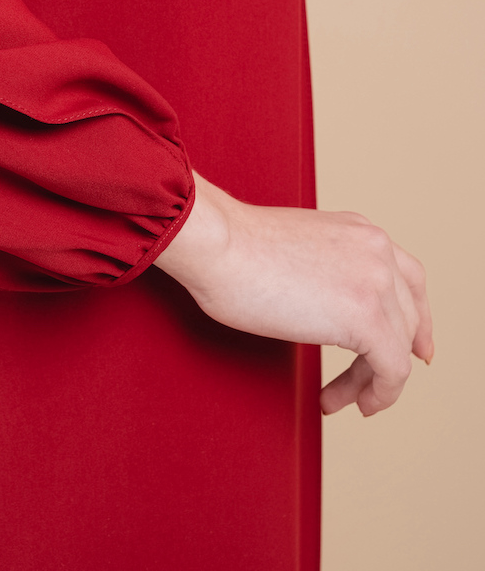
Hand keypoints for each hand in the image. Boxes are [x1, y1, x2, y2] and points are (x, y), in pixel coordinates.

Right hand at [153, 172, 432, 415]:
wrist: (217, 244)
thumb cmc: (231, 247)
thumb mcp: (296, 247)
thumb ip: (324, 269)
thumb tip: (325, 303)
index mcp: (359, 230)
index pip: (409, 277)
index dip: (416, 319)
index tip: (415, 350)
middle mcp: (376, 250)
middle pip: (409, 315)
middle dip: (391, 356)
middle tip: (365, 386)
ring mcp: (376, 281)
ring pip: (399, 346)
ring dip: (372, 380)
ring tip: (343, 399)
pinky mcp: (367, 318)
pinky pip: (391, 371)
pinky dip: (378, 394)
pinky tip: (348, 402)